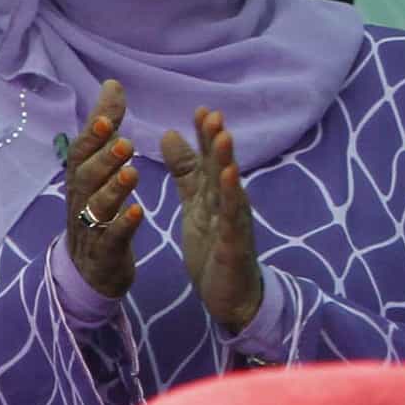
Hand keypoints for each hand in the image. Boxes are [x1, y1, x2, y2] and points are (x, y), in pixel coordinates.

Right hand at [61, 81, 139, 297]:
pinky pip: (112, 238)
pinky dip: (123, 224)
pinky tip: (139, 213)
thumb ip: (106, 129)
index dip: (92, 135)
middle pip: (85, 178)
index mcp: (81, 178)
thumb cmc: (97, 207)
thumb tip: (112, 83)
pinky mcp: (105, 252)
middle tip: (125, 142)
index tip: (107, 117)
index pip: (81, 152)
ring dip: (113, 189)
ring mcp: (90, 227)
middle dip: (102, 159)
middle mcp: (80, 200)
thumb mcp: (100, 166)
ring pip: (96, 207)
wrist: (91, 269)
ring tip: (133, 172)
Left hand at [161, 108, 261, 332]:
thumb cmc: (216, 247)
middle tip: (212, 114)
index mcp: (216, 195)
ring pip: (230, 189)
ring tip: (224, 137)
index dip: (205, 137)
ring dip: (227, 162)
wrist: (232, 295)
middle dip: (217, 141)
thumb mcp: (195, 204)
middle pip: (222, 168)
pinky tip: (230, 179)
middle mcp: (229, 203)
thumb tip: (169, 133)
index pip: (210, 161)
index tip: (201, 109)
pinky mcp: (234, 244)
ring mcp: (235, 223)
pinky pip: (232, 218)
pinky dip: (232, 197)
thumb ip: (186, 172)